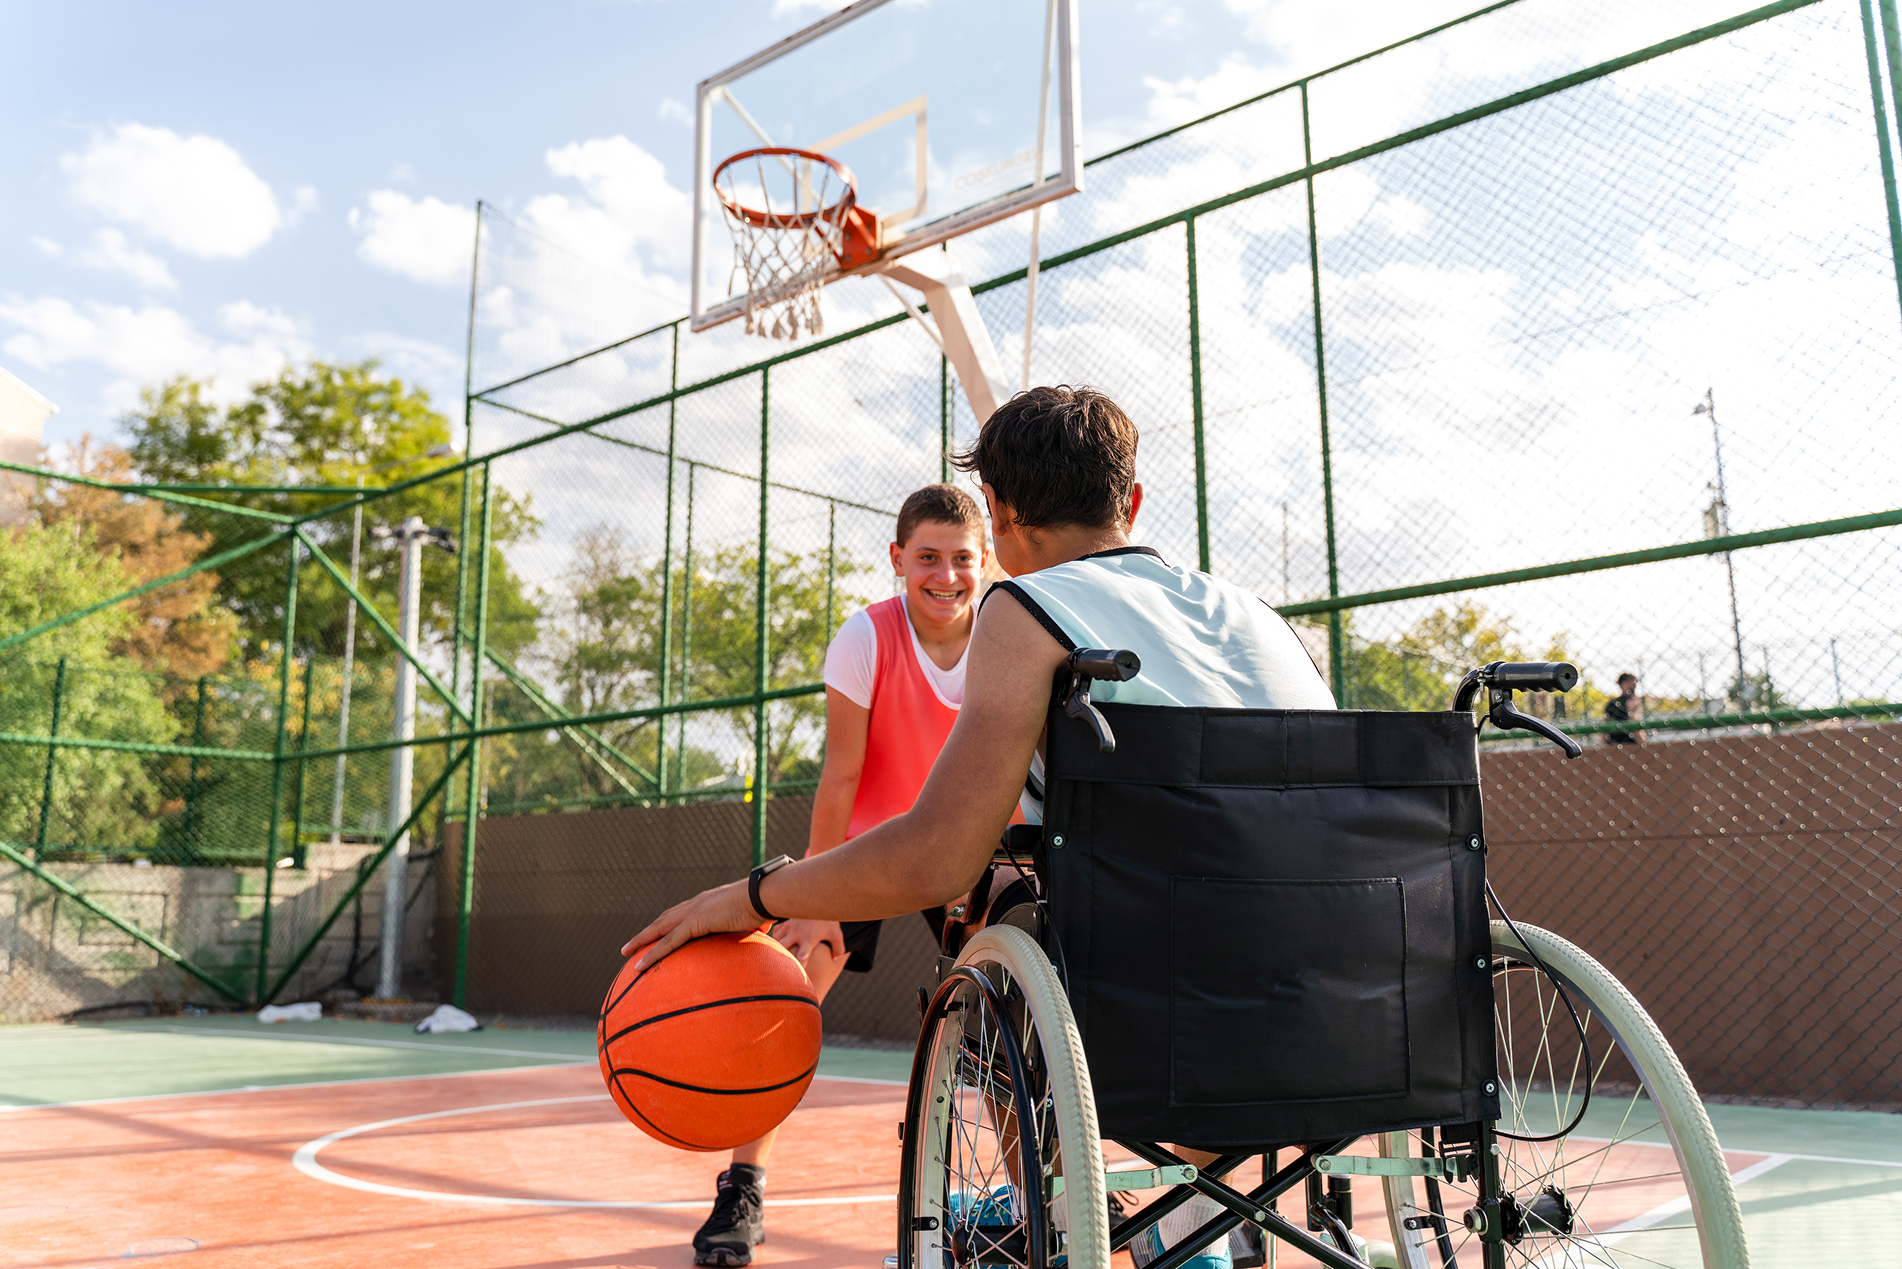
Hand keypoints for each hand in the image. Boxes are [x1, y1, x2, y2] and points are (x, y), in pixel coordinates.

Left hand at [620, 879, 763, 970]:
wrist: (765, 895)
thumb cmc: (765, 906)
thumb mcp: (755, 919)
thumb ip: (753, 927)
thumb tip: (763, 933)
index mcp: (708, 903)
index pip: (681, 913)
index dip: (667, 923)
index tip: (657, 932)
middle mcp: (696, 904)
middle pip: (664, 919)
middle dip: (647, 931)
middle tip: (632, 943)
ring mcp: (693, 912)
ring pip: (659, 929)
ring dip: (641, 941)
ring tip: (626, 953)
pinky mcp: (695, 923)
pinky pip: (668, 942)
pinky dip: (652, 953)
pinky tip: (639, 965)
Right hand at [773, 918, 848, 972]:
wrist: (819, 901)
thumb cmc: (828, 920)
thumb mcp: (837, 934)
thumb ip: (838, 948)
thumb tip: (835, 959)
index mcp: (809, 939)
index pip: (802, 956)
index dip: (798, 966)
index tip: (796, 975)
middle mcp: (797, 933)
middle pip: (783, 948)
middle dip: (780, 959)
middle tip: (778, 970)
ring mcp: (789, 927)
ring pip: (776, 941)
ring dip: (776, 950)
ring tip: (776, 960)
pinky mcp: (785, 923)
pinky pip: (775, 934)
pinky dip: (775, 941)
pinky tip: (778, 946)